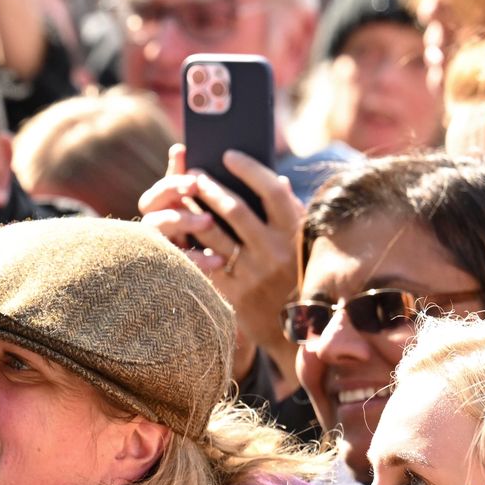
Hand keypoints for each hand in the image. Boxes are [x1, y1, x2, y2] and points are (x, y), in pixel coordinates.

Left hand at [138, 145, 303, 387]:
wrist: (296, 328)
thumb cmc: (298, 273)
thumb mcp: (305, 242)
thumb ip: (293, 212)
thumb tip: (278, 180)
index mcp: (295, 233)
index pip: (272, 191)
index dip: (249, 170)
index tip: (229, 155)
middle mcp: (274, 252)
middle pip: (235, 209)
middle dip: (210, 187)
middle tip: (194, 172)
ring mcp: (251, 274)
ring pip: (213, 234)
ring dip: (193, 211)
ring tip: (182, 195)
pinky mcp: (232, 293)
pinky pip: (205, 261)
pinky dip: (190, 242)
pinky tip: (179, 229)